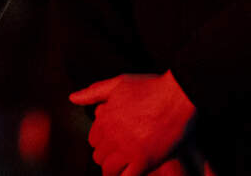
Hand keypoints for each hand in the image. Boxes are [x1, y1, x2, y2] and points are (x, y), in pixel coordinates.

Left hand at [69, 70, 196, 175]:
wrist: (178, 96)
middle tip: (119, 156)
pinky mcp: (144, 161)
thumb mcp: (118, 83)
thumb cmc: (150, 87)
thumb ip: (94, 92)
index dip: (102, 141)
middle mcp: (111, 135)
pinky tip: (131, 171)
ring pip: (109, 169)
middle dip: (107, 156)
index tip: (112, 142)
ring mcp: (127, 149)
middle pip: (99, 156)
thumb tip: (72, 98)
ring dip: (113, 170)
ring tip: (123, 167)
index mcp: (104, 118)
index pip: (93, 140)